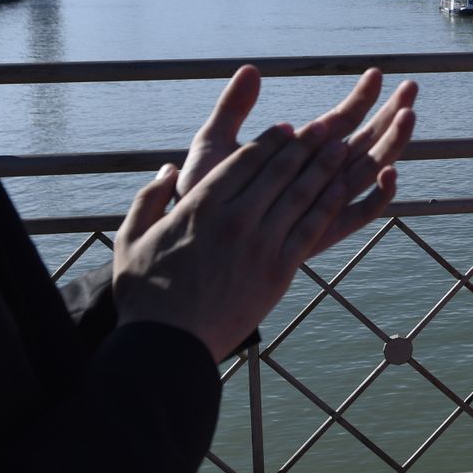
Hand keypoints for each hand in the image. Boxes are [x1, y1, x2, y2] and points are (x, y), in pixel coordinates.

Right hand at [114, 122, 392, 362]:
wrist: (169, 345)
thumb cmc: (147, 294)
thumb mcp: (130, 240)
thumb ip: (148, 199)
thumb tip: (166, 170)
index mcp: (200, 206)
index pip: (244, 161)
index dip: (270, 141)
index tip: (287, 128)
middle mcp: (235, 219)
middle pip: (278, 171)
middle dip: (305, 145)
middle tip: (325, 126)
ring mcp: (261, 244)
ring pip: (300, 195)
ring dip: (324, 167)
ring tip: (342, 147)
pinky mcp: (280, 269)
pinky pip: (311, 229)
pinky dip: (329, 205)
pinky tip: (342, 189)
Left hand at [177, 66, 416, 256]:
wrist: (192, 244)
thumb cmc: (202, 196)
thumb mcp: (214, 146)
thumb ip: (232, 109)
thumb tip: (251, 69)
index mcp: (301, 153)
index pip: (342, 120)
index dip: (361, 97)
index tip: (376, 73)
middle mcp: (320, 176)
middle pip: (368, 141)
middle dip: (391, 114)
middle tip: (412, 87)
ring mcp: (326, 203)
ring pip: (371, 169)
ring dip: (393, 144)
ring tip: (408, 116)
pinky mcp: (325, 230)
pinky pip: (361, 213)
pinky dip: (379, 195)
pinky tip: (388, 171)